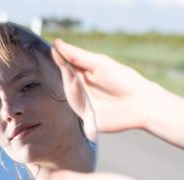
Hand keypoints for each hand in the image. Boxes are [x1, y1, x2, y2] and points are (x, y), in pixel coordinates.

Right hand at [52, 40, 183, 147]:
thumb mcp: (99, 64)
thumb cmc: (123, 79)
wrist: (140, 102)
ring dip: (73, 89)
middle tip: (68, 68)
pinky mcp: (89, 119)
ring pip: (72, 97)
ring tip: (76, 82)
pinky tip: (81, 97)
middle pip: (68, 82)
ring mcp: (86, 105)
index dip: (61, 59)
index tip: (54, 49)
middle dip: (68, 75)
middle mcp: (84, 90)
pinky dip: (79, 103)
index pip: (69, 67)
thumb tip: (57, 44)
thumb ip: (77, 56)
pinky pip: (78, 111)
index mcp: (86, 75)